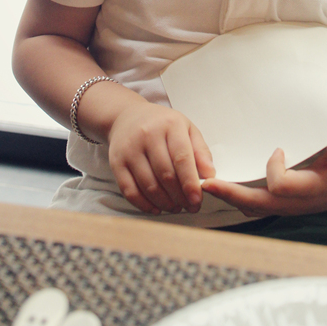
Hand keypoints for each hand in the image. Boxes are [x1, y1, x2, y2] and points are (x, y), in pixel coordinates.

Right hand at [107, 100, 214, 214]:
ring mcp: (130, 149)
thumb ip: (200, 151)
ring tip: (175, 207)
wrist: (126, 116)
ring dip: (164, 203)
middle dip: (180, 196)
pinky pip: (129, 190)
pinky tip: (156, 208)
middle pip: (165, 174)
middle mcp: (148, 135)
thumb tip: (210, 175)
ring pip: (148, 185)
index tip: (197, 200)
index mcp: (170, 125)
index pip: (182, 158)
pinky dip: (144, 204)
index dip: (190, 182)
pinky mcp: (116, 163)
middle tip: (190, 207)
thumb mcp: (186, 128)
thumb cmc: (161, 124)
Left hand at [201, 134, 326, 216]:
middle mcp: (295, 204)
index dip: (274, 168)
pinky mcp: (280, 205)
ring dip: (230, 197)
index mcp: (310, 190)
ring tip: (209, 185)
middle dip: (231, 194)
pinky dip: (237, 197)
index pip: (281, 186)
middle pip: (257, 204)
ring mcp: (286, 208)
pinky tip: (226, 185)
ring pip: (252, 208)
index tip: (278, 150)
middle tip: (207, 184)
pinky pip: (254, 206)